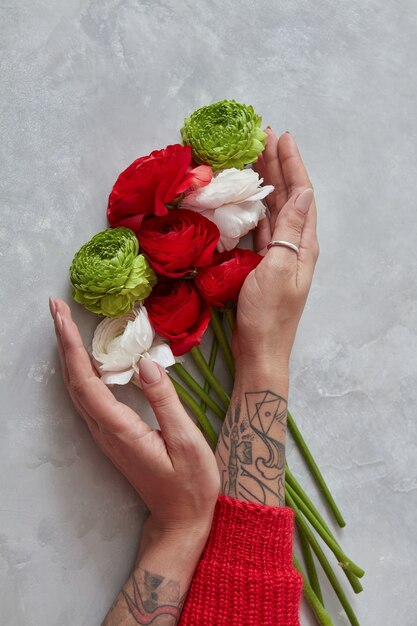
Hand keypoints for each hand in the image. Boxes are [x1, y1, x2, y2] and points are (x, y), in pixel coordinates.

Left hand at [50, 299, 219, 542]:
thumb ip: (164, 401)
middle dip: (62, 342)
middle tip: (56, 309)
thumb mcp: (186, 442)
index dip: (71, 346)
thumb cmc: (189, 485)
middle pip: (73, 381)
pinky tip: (85, 358)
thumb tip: (145, 363)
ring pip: (76, 389)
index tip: (61, 316)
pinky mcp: (112, 436)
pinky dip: (81, 370)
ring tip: (66, 325)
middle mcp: (104, 431)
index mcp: (120, 429)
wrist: (180, 520)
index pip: (85, 381)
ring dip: (68, 354)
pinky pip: (88, 397)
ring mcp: (105, 435)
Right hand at [233, 130, 318, 366]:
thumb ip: (290, 231)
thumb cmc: (268, 314)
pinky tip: (245, 196)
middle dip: (277, 165)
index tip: (281, 136)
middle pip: (288, 196)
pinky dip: (254, 207)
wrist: (260, 349)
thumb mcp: (279, 269)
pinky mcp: (263, 263)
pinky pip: (261, 226)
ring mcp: (279, 253)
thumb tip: (305, 193)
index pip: (301, 193)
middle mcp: (294, 244)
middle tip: (261, 136)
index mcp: (303, 243)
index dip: (292, 163)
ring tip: (252, 157)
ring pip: (273, 208)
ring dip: (265, 182)